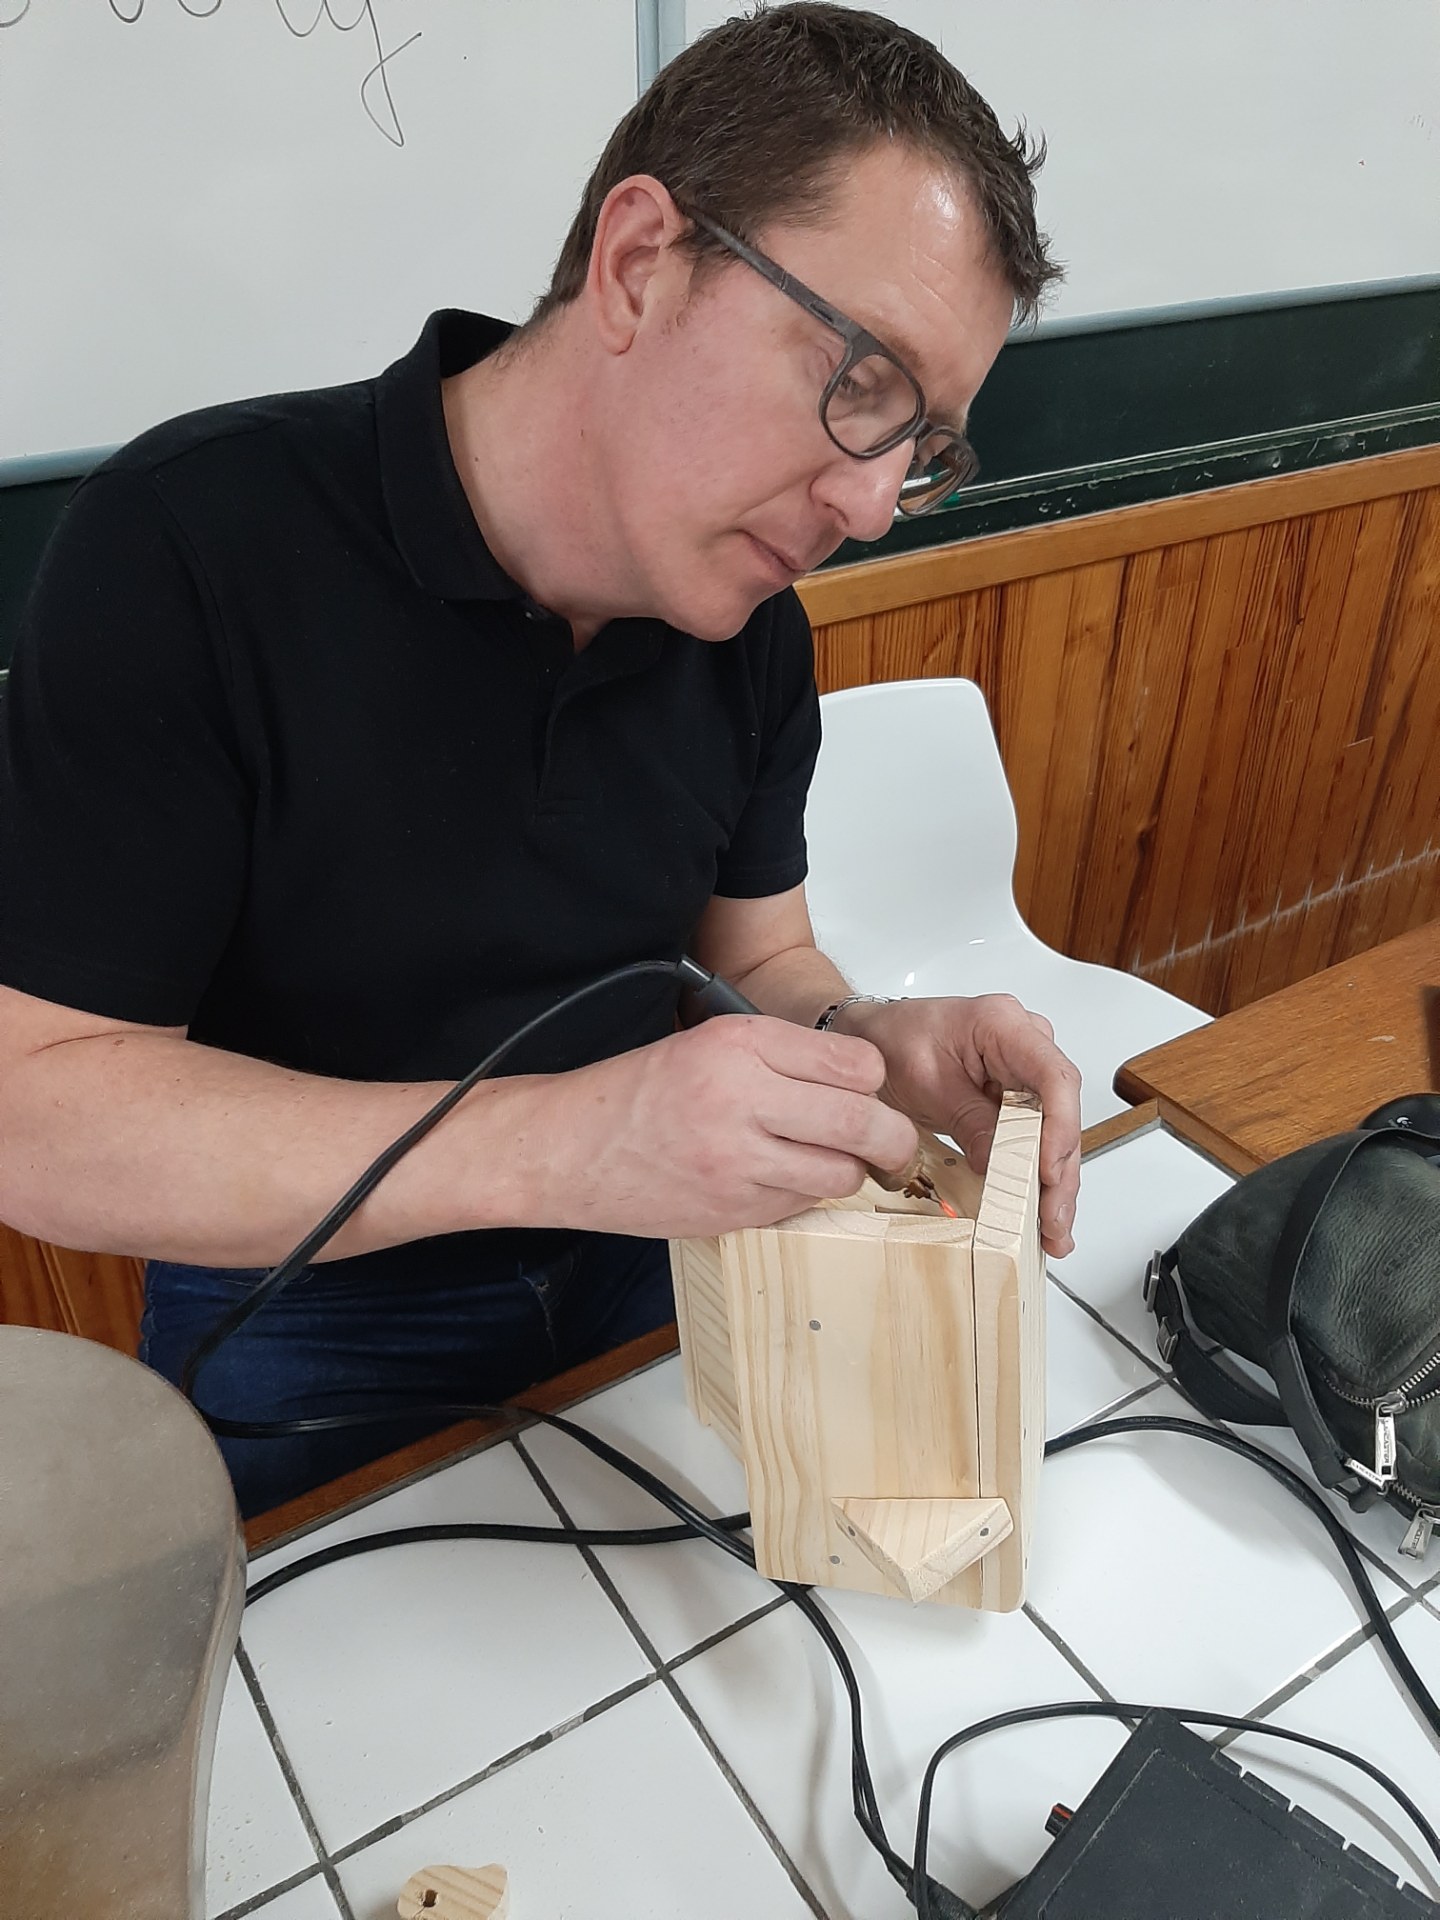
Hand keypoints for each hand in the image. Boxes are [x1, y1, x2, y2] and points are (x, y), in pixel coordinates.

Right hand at [526, 1015, 918, 1239]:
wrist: (568, 1149)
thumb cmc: (637, 1092)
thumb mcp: (708, 1043)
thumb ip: (780, 1055)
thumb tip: (859, 1080)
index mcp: (739, 1044)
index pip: (854, 1063)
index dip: (870, 1080)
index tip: (866, 1088)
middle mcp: (741, 1097)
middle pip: (862, 1122)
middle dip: (891, 1137)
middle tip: (892, 1141)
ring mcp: (736, 1161)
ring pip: (840, 1173)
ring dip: (845, 1170)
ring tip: (827, 1159)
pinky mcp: (731, 1210)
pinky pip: (801, 1205)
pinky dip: (802, 1195)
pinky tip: (777, 1178)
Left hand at [840, 994, 1081, 1257]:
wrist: (873, 1036)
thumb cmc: (893, 1041)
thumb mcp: (926, 1086)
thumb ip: (970, 1124)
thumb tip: (1004, 1170)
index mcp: (1004, 1025)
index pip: (1053, 1078)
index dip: (1059, 1129)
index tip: (1049, 1172)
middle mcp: (1026, 1044)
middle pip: (1061, 1112)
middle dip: (1060, 1172)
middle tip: (1053, 1220)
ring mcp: (1025, 1070)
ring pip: (1055, 1130)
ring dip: (1055, 1182)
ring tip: (1052, 1229)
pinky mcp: (1019, 1097)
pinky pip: (1037, 1137)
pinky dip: (1037, 1175)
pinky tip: (1041, 1210)